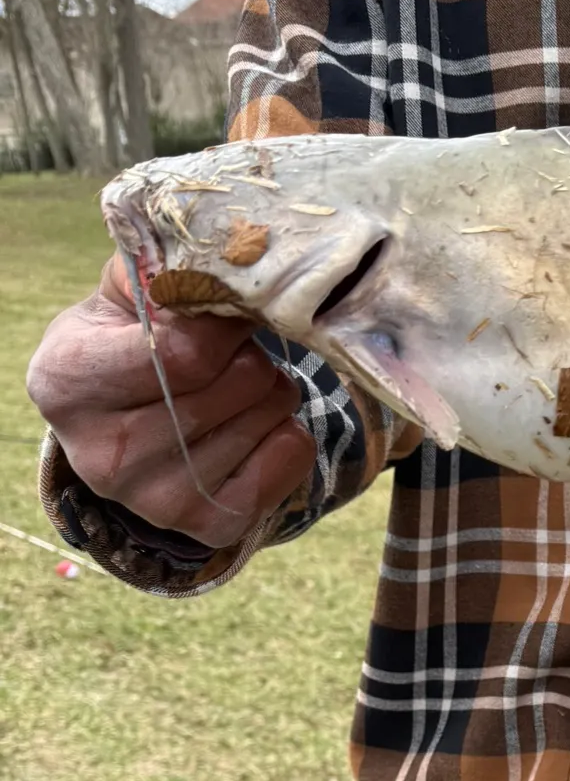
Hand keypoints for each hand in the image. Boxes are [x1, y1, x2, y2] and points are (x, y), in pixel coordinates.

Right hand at [25, 254, 315, 548]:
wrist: (125, 432)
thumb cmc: (127, 348)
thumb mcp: (123, 299)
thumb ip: (164, 272)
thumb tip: (224, 255)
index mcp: (68, 383)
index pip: (185, 351)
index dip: (226, 324)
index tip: (229, 313)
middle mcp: (105, 455)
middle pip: (238, 383)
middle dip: (251, 354)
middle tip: (234, 353)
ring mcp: (157, 500)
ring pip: (270, 415)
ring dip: (271, 389)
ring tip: (239, 387)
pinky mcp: (209, 526)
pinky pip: (291, 455)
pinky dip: (288, 430)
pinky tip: (255, 425)